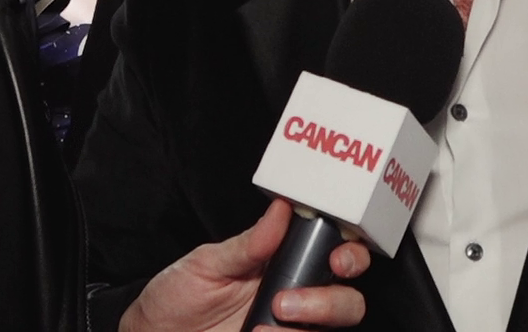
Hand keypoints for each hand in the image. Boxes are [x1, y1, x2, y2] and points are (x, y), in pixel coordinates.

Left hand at [121, 199, 370, 331]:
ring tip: (266, 323)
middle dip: (332, 300)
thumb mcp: (208, 262)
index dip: (350, 252)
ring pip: (332, 328)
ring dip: (308, 323)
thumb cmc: (177, 295)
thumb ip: (248, 243)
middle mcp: (294, 297)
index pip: (333, 253)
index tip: (337, 256)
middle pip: (346, 300)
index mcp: (283, 262)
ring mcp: (288, 329)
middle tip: (289, 301)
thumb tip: (282, 208)